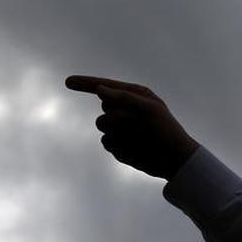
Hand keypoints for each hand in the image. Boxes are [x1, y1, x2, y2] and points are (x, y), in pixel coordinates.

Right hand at [66, 75, 199, 179]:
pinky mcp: (117, 144)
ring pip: (102, 125)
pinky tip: (134, 149)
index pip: (105, 86)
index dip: (85, 83)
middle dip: (119, 116)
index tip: (68, 82)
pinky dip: (118, 146)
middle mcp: (125, 109)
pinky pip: (106, 142)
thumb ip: (125, 98)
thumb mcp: (150, 110)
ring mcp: (120, 127)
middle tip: (140, 125)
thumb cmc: (166, 131)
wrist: (173, 160)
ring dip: (119, 131)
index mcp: (135, 96)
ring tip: (139, 138)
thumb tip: (100, 90)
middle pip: (104, 107)